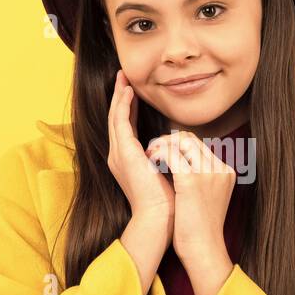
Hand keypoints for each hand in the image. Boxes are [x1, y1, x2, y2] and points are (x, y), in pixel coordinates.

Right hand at [107, 69, 174, 230]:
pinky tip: (128, 93)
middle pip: (116, 119)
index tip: (132, 89)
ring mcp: (118, 155)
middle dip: (119, 96)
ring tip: (122, 78)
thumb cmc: (167, 201)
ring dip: (119, 96)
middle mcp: (118, 156)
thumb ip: (167, 157)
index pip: (125, 126)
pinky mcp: (124, 154)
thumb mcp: (166, 171)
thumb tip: (180, 147)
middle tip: (122, 75)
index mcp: (127, 160)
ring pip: (115, 117)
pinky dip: (123, 106)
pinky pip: (120, 123)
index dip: (127, 107)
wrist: (160, 218)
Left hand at [146, 129, 234, 268]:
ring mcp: (208, 173)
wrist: (203, 249)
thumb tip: (183, 166)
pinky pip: (170, 154)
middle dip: (168, 141)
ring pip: (181, 141)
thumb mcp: (209, 199)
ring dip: (162, 145)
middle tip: (152, 152)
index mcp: (225, 172)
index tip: (162, 153)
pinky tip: (150, 163)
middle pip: (191, 139)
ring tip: (149, 156)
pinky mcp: (191, 180)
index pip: (199, 145)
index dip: (178, 144)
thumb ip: (202, 180)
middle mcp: (219, 168)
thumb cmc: (199, 229)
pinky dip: (157, 154)